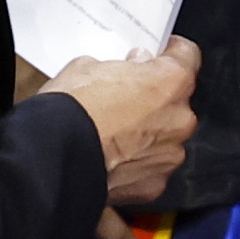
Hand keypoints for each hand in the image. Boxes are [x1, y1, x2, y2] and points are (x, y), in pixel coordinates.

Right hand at [47, 39, 199, 208]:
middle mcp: (179, 119)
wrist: (53, 159)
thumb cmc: (71, 111)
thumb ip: (122, 66)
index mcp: (171, 81)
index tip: (161, 54)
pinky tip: (112, 161)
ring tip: (112, 134)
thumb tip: (131, 67)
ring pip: (164, 139)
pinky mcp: (152, 186)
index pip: (186, 55)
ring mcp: (168, 156)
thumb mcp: (89, 67)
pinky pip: (148, 171)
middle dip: (154, 99)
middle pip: (175, 102)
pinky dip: (135, 168)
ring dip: (147, 136)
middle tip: (125, 98)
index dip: (170, 53)